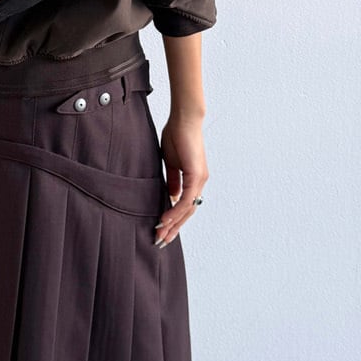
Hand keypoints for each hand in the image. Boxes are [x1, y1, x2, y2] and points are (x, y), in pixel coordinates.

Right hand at [154, 109, 207, 246]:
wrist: (184, 119)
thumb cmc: (177, 135)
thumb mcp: (172, 162)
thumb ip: (172, 180)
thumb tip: (171, 197)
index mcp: (194, 179)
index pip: (185, 205)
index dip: (174, 219)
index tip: (162, 230)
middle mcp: (200, 182)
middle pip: (188, 212)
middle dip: (174, 228)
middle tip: (161, 241)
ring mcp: (200, 179)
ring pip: (188, 209)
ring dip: (173, 223)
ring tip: (160, 234)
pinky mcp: (196, 175)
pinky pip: (185, 199)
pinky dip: (174, 211)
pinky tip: (165, 219)